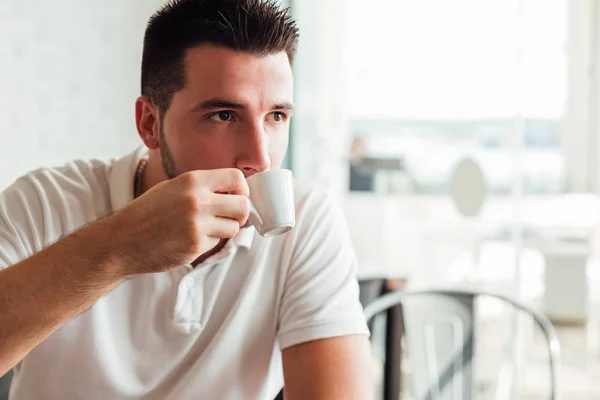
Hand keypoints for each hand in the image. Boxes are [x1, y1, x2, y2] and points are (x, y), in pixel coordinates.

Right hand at [98, 168, 249, 275]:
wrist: (122, 240)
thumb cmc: (147, 212)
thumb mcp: (173, 187)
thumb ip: (202, 187)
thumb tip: (236, 192)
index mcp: (192, 180)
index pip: (236, 178)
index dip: (241, 188)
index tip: (237, 196)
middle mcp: (198, 201)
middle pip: (243, 205)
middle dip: (240, 212)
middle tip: (230, 216)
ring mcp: (198, 225)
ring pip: (234, 227)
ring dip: (225, 229)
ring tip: (205, 228)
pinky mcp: (196, 246)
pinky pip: (216, 243)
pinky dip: (208, 242)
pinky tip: (188, 239)